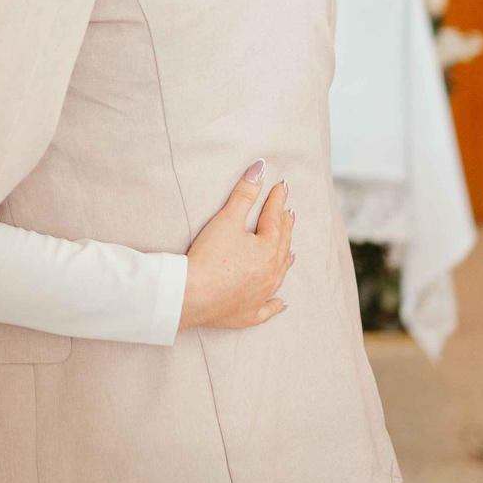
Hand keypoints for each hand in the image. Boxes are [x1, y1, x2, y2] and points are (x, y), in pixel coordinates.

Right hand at [179, 163, 294, 330]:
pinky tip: (282, 303)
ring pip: (279, 275)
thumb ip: (244, 193)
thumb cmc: (210, 257)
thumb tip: (259, 168)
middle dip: (285, 227)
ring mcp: (261, 295)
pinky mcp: (248, 314)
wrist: (192, 295)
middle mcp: (270, 273)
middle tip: (288, 215)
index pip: (274, 219)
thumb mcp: (227, 219)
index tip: (281, 187)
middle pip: (281, 246)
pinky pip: (267, 309)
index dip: (277, 201)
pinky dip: (276, 305)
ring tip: (290, 251)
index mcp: (267, 249)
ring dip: (285, 260)